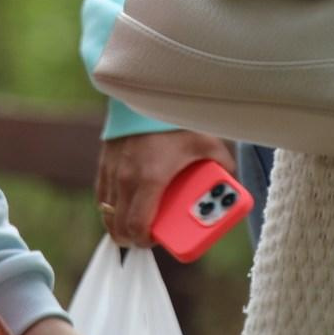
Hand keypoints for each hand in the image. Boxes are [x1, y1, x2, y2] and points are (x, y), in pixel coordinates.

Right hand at [94, 130, 233, 248]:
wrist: (146, 92)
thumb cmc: (176, 119)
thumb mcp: (206, 142)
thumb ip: (223, 163)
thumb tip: (231, 181)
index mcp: (150, 179)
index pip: (137, 227)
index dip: (144, 242)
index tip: (155, 241)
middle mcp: (125, 178)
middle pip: (118, 227)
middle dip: (131, 239)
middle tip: (147, 237)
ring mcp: (111, 170)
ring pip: (106, 213)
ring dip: (118, 224)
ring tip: (134, 224)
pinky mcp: (103, 161)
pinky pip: (102, 195)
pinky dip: (110, 206)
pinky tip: (122, 205)